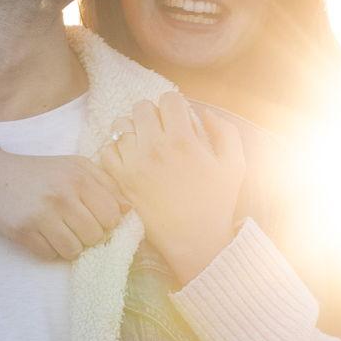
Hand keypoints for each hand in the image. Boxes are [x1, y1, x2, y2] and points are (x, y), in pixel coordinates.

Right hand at [0, 148, 126, 260]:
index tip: (94, 219)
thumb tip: (128, 211)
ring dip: (70, 246)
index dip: (107, 223)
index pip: (112, 216)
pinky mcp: (23, 232)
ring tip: (59, 231)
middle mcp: (63, 195)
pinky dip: (49, 250)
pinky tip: (42, 235)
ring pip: (75, 250)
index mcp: (79, 177)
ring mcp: (42, 215)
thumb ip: (105, 184)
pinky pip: (50, 256)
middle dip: (88, 236)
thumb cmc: (40, 173)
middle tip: (74, 226)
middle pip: (95, 236)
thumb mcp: (75, 167)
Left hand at [99, 94, 245, 286]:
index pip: (169, 98)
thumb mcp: (234, 164)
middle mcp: (155, 147)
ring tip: (143, 143)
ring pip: (121, 125)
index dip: (175, 106)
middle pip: (141, 107)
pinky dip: (116, 149)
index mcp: (183, 140)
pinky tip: (130, 158)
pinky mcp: (121, 180)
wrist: (195, 241)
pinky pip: (107, 149)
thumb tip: (203, 112)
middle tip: (160, 131)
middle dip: (153, 115)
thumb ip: (225, 131)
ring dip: (132, 129)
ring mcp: (134, 164)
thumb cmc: (216, 203)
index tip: (178, 120)